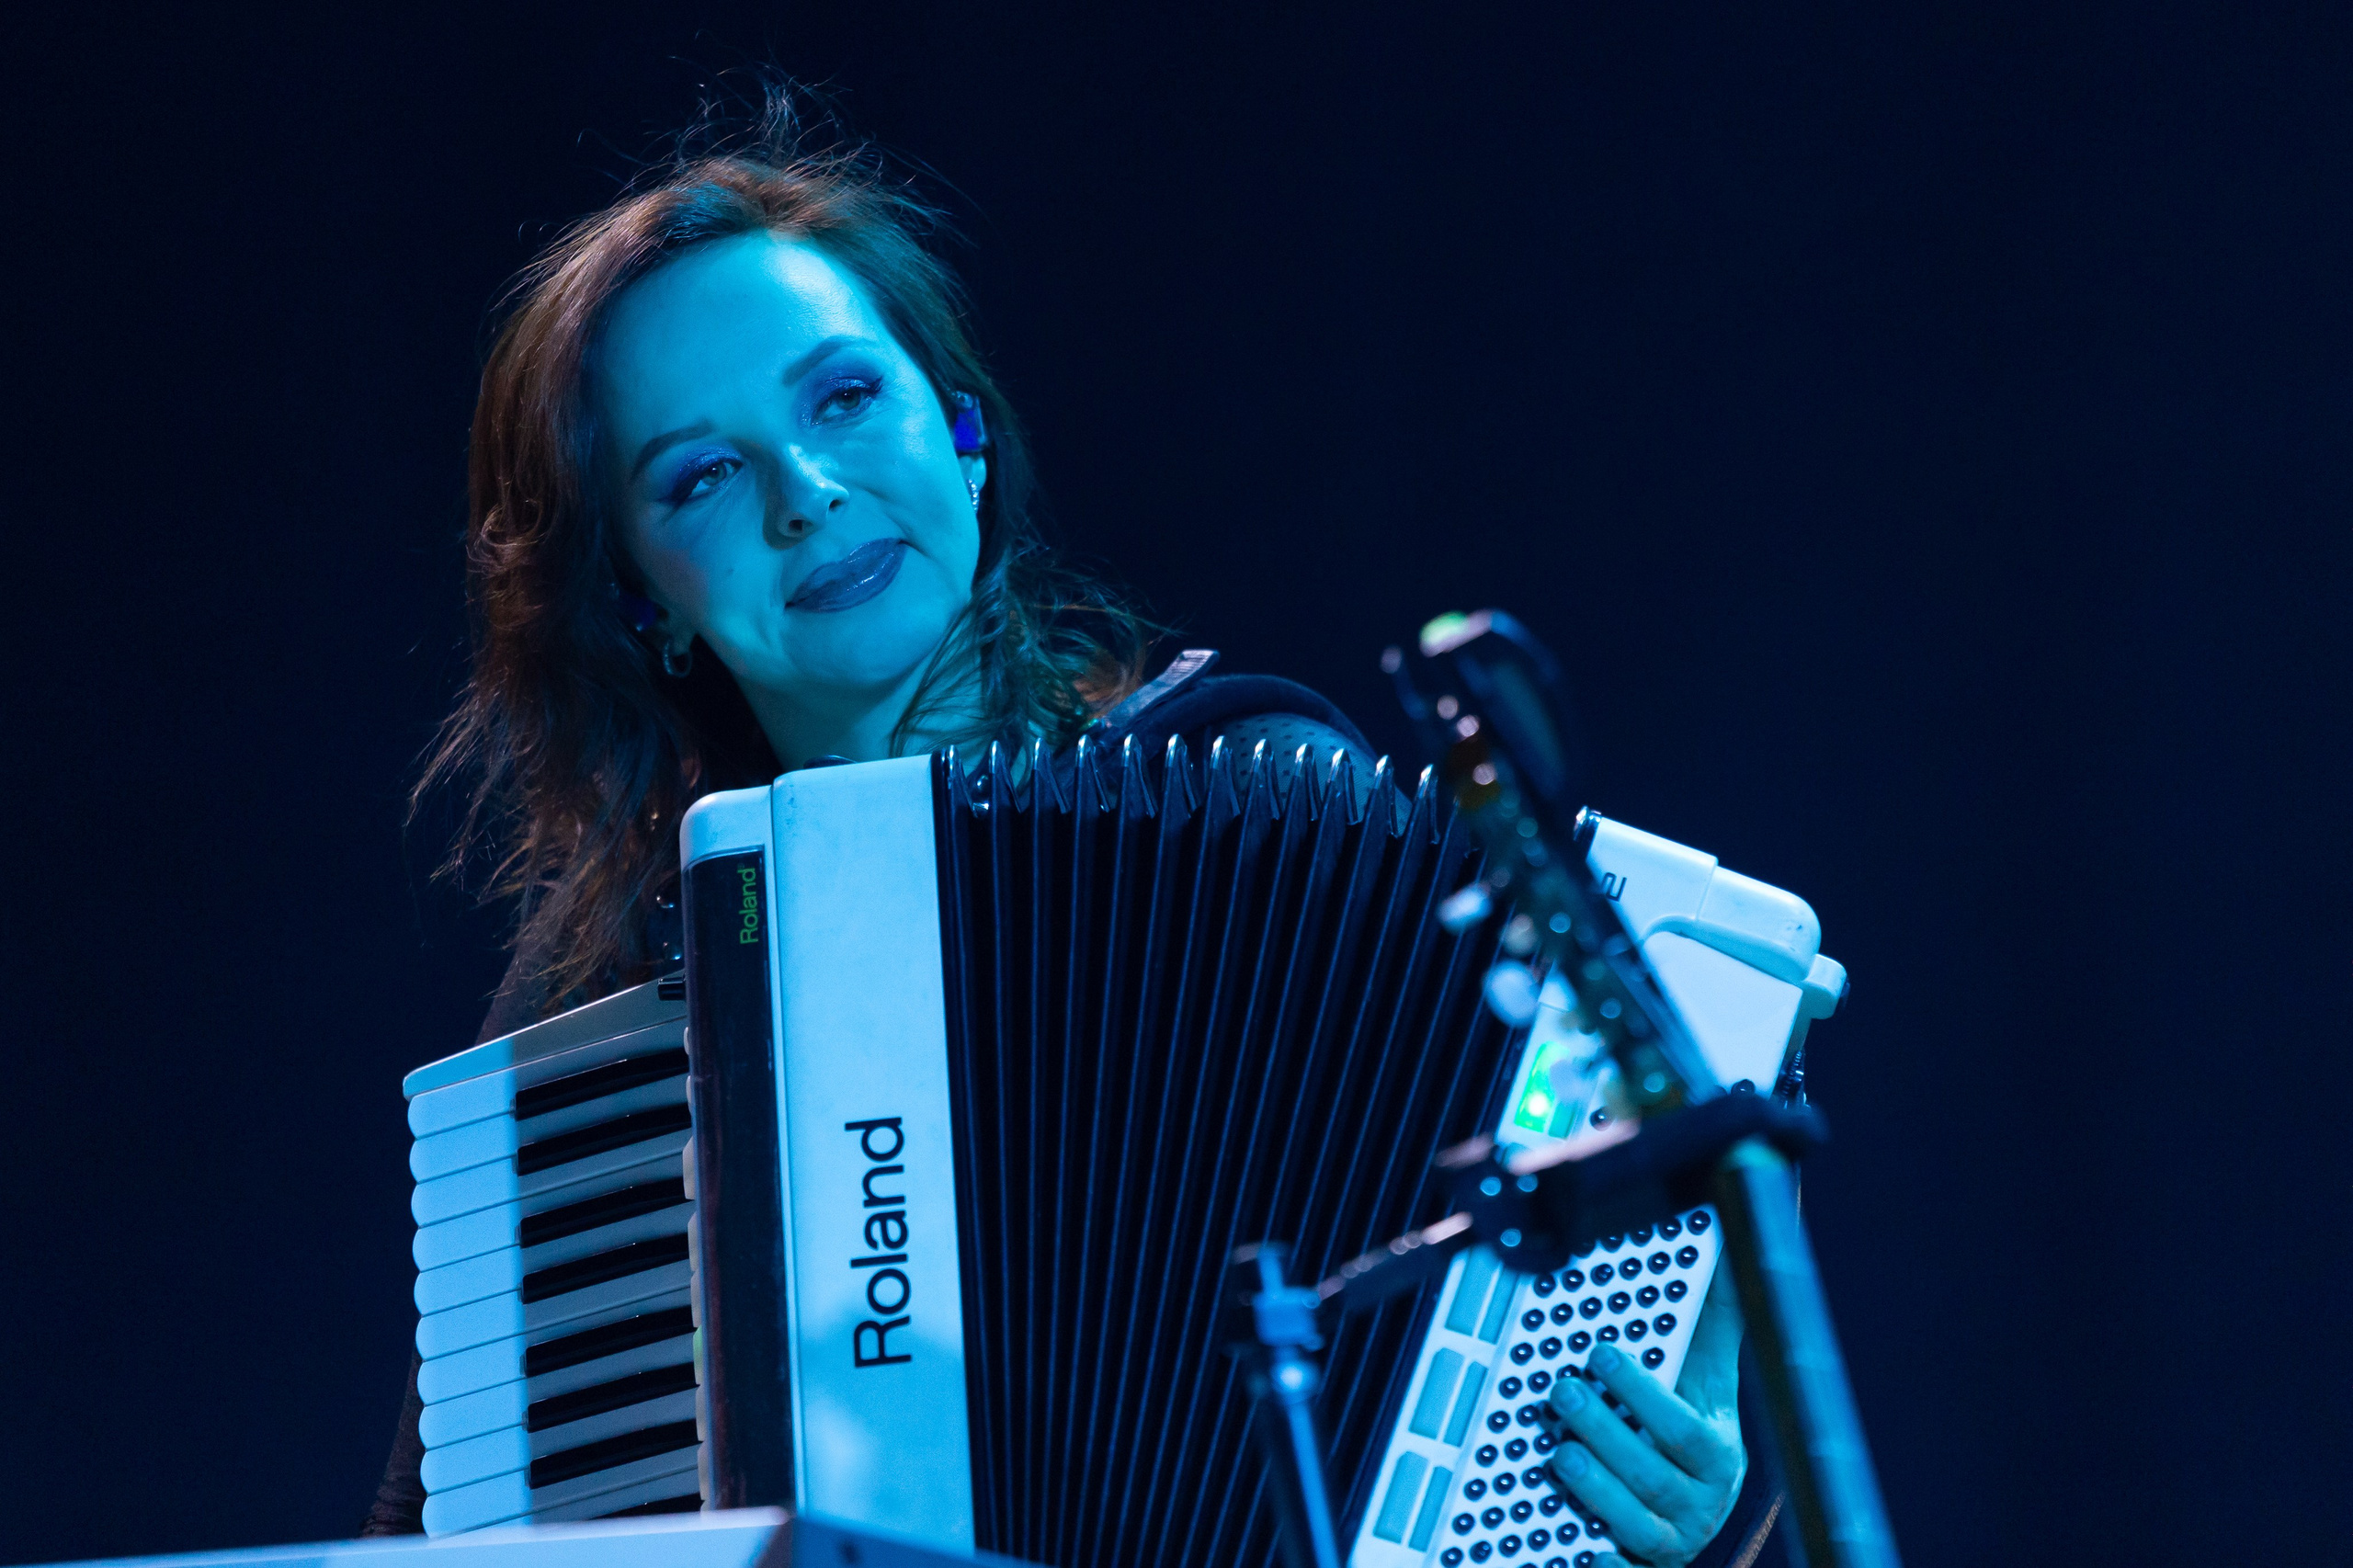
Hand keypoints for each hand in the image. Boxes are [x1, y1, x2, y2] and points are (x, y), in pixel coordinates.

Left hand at [1542, 1261, 1746, 1566]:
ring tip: (1557, 1453)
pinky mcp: (1637, 1565)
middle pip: (1652, 1474)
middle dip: (1605, 1433)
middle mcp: (1701, 1504)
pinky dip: (1603, 1563)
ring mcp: (1670, 1539)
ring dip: (1594, 1489)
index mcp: (1717, 1454)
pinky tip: (1578, 1551)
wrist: (1690, 1504)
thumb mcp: (1707, 1378)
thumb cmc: (1691, 1427)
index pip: (1682, 1426)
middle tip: (1561, 1392)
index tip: (1600, 1354)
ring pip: (1635, 1523)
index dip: (1642, 1392)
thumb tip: (1726, 1244)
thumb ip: (1717, 1318)